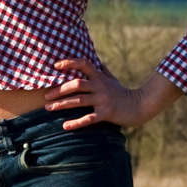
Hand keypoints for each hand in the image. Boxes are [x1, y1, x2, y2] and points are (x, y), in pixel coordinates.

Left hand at [44, 57, 179, 130]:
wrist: (140, 105)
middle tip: (46, 96)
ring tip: (48, 108)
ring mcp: (103, 100)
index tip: (56, 66)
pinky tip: (65, 126)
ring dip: (62, 104)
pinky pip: (89, 118)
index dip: (70, 63)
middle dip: (59, 90)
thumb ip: (102, 71)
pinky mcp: (107, 113)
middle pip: (76, 84)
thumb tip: (96, 61)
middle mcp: (100, 86)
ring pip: (79, 100)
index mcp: (100, 77)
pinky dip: (76, 122)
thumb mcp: (112, 79)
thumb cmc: (123, 92)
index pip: (84, 64)